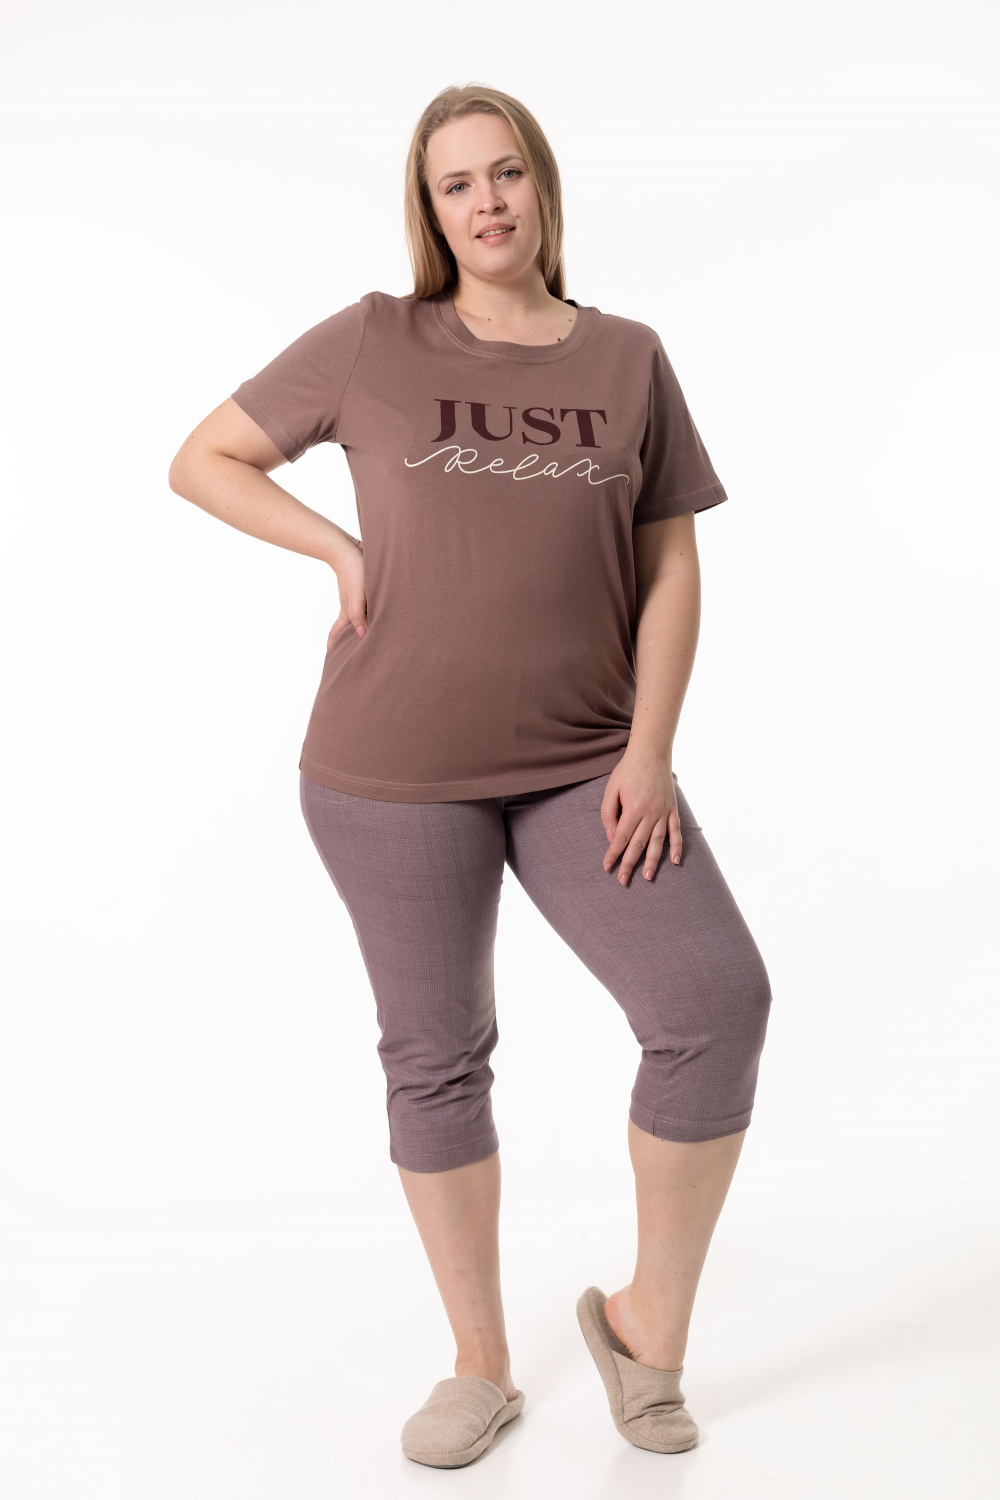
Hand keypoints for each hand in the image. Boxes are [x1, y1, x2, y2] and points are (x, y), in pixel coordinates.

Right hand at [327, 533, 367, 648]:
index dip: (334, 645)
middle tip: (353, 652)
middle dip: (348, 640)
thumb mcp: (357, 593)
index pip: (337, 632)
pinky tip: (380, 611)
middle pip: (348, 627)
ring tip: (370, 636)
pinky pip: (365, 604)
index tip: (332, 658)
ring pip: (358, 616)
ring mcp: (355, 597)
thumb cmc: (352, 569)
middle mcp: (350, 606)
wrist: (345, 546)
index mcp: (347, 611)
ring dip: (362, 625)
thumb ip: (358, 613)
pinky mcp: (361, 588)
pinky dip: (369, 612)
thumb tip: (361, 634)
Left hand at [600, 750, 681, 884]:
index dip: (613, 854)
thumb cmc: (628, 770)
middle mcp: (650, 813)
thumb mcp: (611, 789)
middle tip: (623, 881)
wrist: (651, 752)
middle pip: (638, 844)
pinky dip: (677, 846)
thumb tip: (612, 837)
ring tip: (648, 877)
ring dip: (652, 861)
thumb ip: (609, 814)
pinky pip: (676, 831)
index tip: (607, 868)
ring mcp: (664, 812)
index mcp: (633, 809)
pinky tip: (675, 861)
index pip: (621, 838)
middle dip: (629, 864)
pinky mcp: (673, 809)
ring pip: (658, 842)